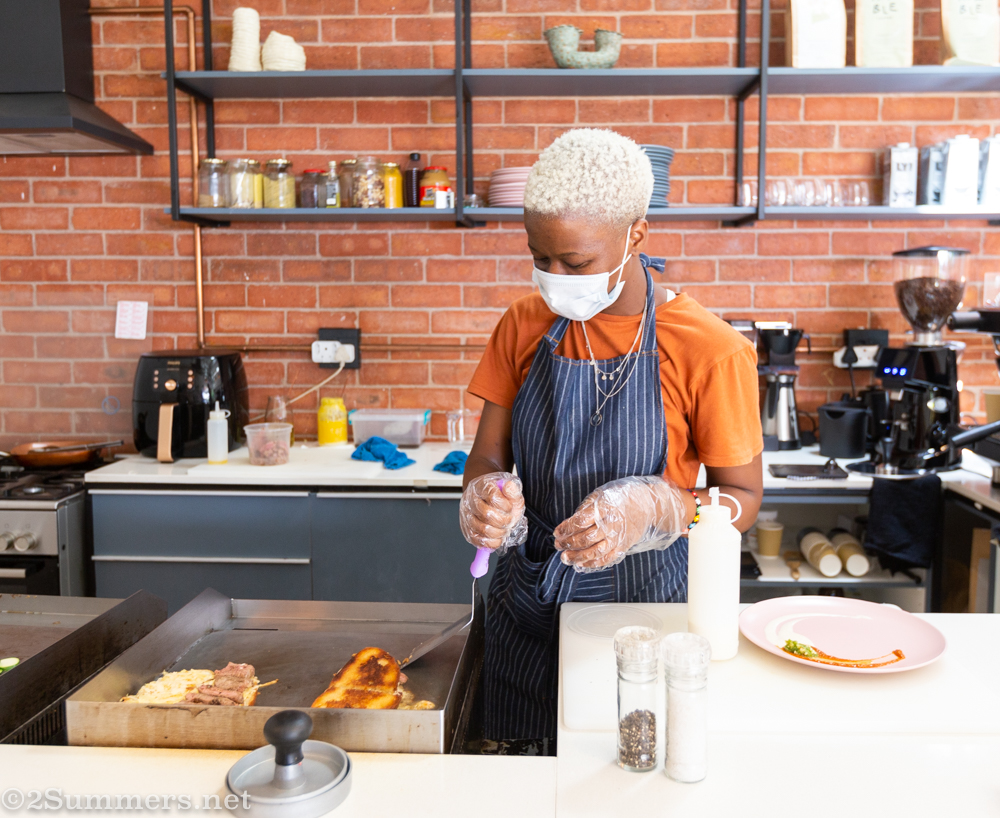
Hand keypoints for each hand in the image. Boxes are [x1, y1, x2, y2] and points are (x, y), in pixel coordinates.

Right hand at [459, 472, 526, 550]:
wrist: (490, 502)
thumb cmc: (501, 498)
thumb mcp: (511, 493)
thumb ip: (513, 491)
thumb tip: (509, 486)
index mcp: (481, 486)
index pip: (492, 497)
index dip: (505, 506)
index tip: (510, 508)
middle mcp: (470, 499)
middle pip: (486, 514)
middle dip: (503, 521)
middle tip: (508, 521)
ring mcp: (466, 514)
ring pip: (481, 529)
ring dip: (498, 533)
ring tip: (504, 530)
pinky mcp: (465, 528)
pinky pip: (476, 539)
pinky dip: (490, 542)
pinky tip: (497, 538)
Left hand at [554, 476, 686, 571]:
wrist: (647, 504)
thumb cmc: (620, 497)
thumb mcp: (602, 494)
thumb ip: (586, 508)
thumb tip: (570, 524)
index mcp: (605, 507)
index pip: (581, 521)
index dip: (566, 529)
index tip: (557, 532)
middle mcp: (612, 523)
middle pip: (586, 538)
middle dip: (569, 543)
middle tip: (558, 545)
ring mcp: (619, 537)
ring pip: (595, 552)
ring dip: (578, 557)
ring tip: (565, 558)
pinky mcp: (624, 546)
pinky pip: (607, 559)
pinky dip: (592, 564)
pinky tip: (580, 564)